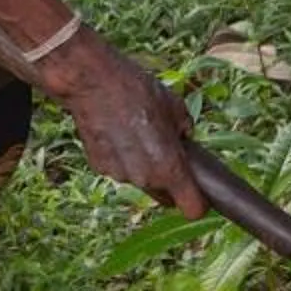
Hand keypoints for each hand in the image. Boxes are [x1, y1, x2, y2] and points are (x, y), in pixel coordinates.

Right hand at [38, 31, 206, 217]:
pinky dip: (122, 158)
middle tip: (166, 151)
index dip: (198, 202)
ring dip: (144, 166)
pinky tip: (117, 133)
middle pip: (165, 195)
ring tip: (137, 134)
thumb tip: (184, 139)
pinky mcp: (100, 166)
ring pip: (141, 180)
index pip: (192, 209)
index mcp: (169, 168)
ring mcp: (120, 175)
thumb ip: (185, 131)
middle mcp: (145, 179)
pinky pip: (120, 169)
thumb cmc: (137, 91)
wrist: (92, 82)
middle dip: (170, 181)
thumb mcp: (175, 106)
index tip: (198, 190)